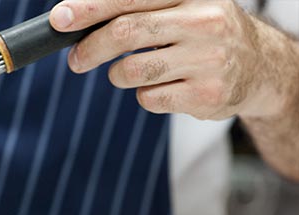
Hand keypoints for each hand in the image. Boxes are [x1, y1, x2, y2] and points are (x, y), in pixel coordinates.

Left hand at [49, 0, 277, 119]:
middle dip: (90, 48)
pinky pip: (149, 99)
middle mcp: (204, 21)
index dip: (90, 9)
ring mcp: (208, 60)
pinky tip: (161, 87)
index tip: (61, 19)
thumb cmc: (205, 35)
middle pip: (126, 32)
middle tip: (75, 59)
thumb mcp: (184, 7)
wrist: (260, 68)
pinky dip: (143, 96)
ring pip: (132, 71)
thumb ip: (140, 8)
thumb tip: (79, 16)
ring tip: (126, 73)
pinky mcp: (206, 95)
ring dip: (117, 75)